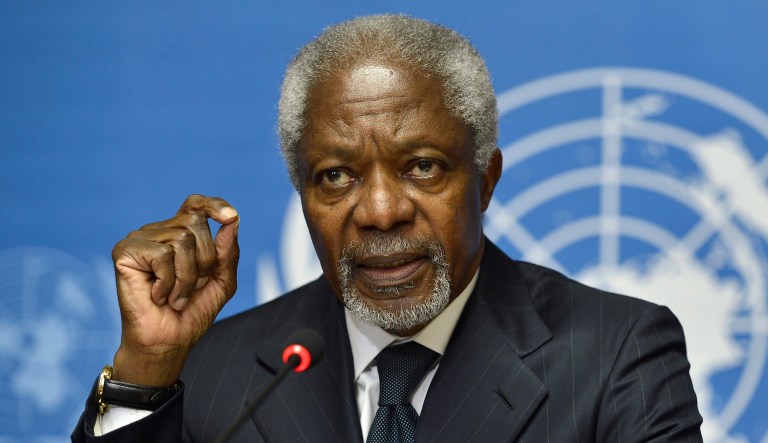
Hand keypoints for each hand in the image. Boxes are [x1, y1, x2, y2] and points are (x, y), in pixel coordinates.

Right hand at [110, 194, 239, 385]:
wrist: (167, 342)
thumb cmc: (191, 313)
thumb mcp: (222, 282)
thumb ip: (228, 252)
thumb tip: (232, 221)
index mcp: (180, 233)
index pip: (196, 204)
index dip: (214, 204)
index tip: (231, 216)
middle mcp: (159, 231)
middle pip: (195, 223)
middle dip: (205, 260)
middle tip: (192, 287)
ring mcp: (140, 239)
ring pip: (181, 239)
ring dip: (186, 277)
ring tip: (175, 296)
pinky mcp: (125, 251)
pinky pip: (162, 255)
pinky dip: (168, 282)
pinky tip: (158, 295)